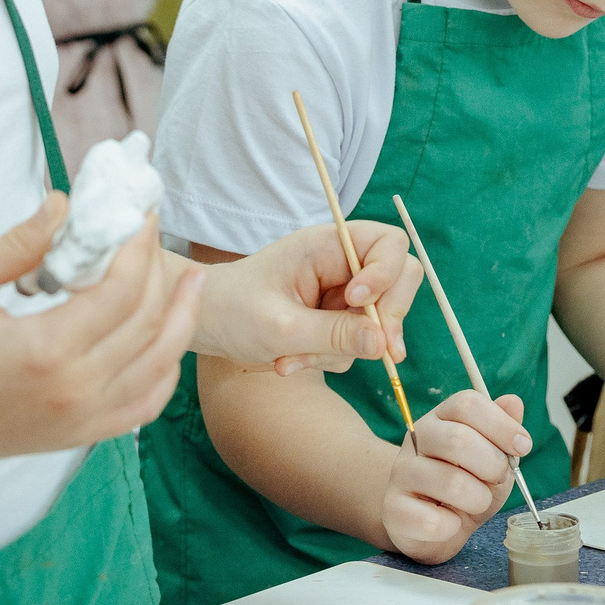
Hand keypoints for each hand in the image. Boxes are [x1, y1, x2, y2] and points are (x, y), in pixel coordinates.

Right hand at [0, 194, 203, 475]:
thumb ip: (18, 242)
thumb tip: (65, 203)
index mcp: (45, 350)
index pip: (121, 291)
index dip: (140, 247)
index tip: (140, 214)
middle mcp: (75, 391)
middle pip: (149, 324)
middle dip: (161, 271)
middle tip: (157, 235)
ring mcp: (83, 421)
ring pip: (160, 366)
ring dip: (181, 320)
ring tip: (194, 280)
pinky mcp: (80, 436)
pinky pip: (145, 404)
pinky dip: (165, 370)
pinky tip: (168, 339)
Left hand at [193, 219, 419, 376]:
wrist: (205, 323)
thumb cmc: (232, 311)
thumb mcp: (281, 327)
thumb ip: (334, 334)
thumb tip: (383, 343)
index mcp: (328, 245)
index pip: (389, 244)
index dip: (386, 273)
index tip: (356, 300)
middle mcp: (341, 263)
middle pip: (399, 280)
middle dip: (384, 318)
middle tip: (374, 351)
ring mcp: (341, 292)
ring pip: (378, 320)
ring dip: (344, 348)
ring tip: (293, 359)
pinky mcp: (337, 318)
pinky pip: (357, 342)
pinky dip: (330, 357)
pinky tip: (292, 360)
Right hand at [382, 391, 531, 563]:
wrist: (431, 524)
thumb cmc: (467, 484)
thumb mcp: (493, 456)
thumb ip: (504, 431)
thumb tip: (514, 402)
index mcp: (441, 418)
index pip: (467, 404)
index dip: (501, 424)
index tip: (523, 446)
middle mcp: (416, 439)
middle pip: (459, 439)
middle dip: (493, 464)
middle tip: (499, 478)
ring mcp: (401, 473)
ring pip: (451, 483)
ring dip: (479, 499)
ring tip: (476, 502)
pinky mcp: (393, 510)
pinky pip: (433, 521)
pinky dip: (453, 527)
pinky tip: (450, 523)